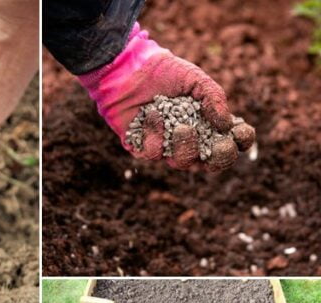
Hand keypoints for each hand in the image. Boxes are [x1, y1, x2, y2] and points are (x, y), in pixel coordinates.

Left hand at [77, 23, 255, 170]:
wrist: (130, 70)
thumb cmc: (166, 73)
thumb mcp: (196, 80)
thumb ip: (214, 99)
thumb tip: (226, 125)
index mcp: (208, 125)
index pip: (233, 142)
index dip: (241, 142)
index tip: (239, 131)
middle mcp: (190, 140)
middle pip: (211, 163)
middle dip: (219, 157)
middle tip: (217, 144)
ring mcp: (166, 147)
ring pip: (182, 163)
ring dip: (186, 147)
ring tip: (181, 127)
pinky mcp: (142, 148)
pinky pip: (153, 154)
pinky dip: (155, 134)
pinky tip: (151, 114)